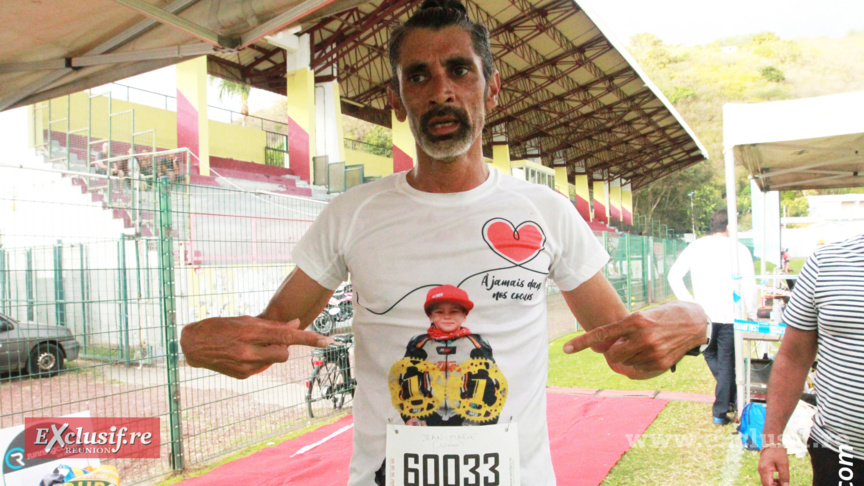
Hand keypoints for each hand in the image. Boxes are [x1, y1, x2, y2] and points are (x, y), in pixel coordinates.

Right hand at [180, 316, 330, 378]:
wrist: (193, 346)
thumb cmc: (219, 327)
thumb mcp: (244, 320)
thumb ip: (271, 325)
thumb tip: (295, 325)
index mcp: (250, 333)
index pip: (286, 336)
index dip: (308, 339)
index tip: (326, 340)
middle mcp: (249, 351)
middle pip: (285, 352)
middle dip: (285, 346)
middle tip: (271, 338)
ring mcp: (246, 366)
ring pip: (275, 360)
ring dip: (271, 352)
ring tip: (253, 344)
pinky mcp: (243, 375)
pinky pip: (263, 367)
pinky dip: (260, 359)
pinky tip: (245, 353)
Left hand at [562, 301, 706, 378]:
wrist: (694, 321)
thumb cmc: (663, 315)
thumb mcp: (641, 315)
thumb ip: (622, 331)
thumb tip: (604, 349)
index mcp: (635, 321)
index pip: (602, 334)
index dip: (582, 342)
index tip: (565, 348)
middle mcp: (643, 337)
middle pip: (611, 355)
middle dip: (611, 353)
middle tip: (620, 346)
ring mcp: (653, 352)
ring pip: (624, 364)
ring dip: (626, 359)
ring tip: (640, 347)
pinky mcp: (661, 364)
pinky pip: (638, 371)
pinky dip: (636, 366)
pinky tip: (646, 355)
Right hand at [758, 447, 789, 485]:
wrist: (771, 442)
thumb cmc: (778, 452)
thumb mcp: (784, 464)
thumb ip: (784, 476)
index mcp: (765, 469)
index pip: (768, 485)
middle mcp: (760, 470)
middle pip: (766, 484)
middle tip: (783, 485)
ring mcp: (760, 469)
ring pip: (765, 481)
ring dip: (773, 484)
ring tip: (782, 483)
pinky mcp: (762, 468)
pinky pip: (765, 477)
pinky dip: (771, 480)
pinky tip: (778, 479)